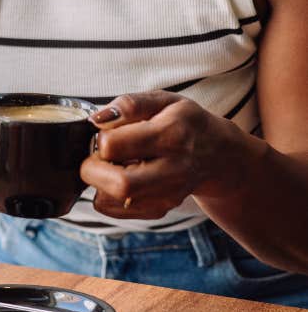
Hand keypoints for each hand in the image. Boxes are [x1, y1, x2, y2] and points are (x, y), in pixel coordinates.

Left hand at [80, 91, 242, 219]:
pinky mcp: (161, 209)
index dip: (99, 139)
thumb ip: (129, 104)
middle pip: (120, 184)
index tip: (103, 132)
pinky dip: (107, 196)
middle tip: (96, 155)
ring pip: (117, 201)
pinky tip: (117, 177)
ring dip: (99, 183)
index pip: (115, 146)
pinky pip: (120, 211)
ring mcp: (168, 194)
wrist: (218, 154)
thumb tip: (97, 119)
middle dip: (93, 169)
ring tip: (110, 164)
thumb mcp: (164, 100)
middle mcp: (173, 169)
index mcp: (170, 134)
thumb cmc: (185, 122)